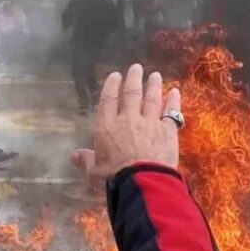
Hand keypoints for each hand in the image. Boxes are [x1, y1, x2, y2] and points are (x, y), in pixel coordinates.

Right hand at [71, 65, 179, 181]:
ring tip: (156, 75)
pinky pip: (171, 112)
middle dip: (134, 79)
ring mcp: (150, 122)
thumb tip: (74, 155)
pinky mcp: (168, 131)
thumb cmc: (113, 178)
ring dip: (154, 86)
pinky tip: (176, 92)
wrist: (142, 182)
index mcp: (107, 127)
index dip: (112, 86)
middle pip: (132, 94)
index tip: (116, 75)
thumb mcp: (94, 171)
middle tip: (137, 68)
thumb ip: (87, 160)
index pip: (108, 100)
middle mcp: (128, 119)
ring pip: (152, 99)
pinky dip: (173, 101)